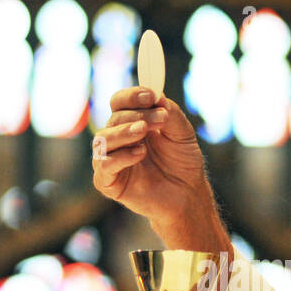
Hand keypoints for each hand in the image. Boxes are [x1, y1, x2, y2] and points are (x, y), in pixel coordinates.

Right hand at [91, 87, 228, 252]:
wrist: (187, 194)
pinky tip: (140, 153)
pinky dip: (120, 157)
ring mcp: (110, 160)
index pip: (119, 102)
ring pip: (103, 139)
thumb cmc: (182, 162)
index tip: (151, 95)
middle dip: (137, 115)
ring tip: (144, 132)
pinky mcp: (108, 182)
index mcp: (130, 122)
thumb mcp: (182, 133)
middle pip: (114, 118)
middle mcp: (117, 138)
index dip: (131, 96)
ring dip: (124, 132)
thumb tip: (157, 96)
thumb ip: (171, 113)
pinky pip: (104, 165)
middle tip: (160, 118)